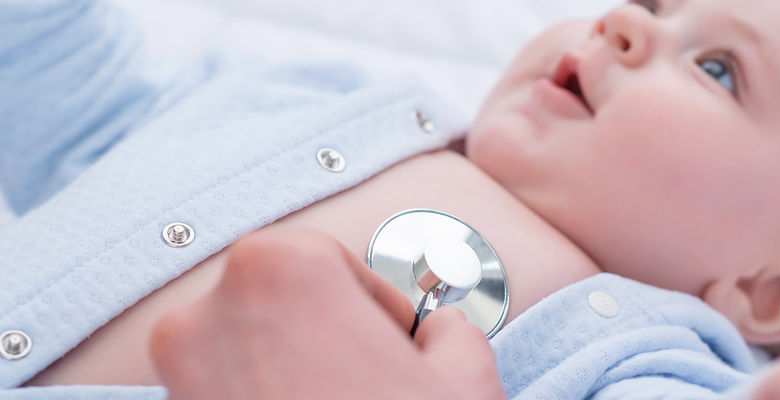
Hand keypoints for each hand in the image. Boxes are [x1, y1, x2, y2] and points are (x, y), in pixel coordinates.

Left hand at [150, 227, 505, 399]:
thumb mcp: (464, 379)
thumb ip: (453, 330)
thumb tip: (441, 333)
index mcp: (282, 269)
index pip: (337, 260)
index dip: (378, 307)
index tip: (395, 342)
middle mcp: (211, 313)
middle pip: (287, 298)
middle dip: (333, 332)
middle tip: (372, 378)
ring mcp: (181, 375)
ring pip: (254, 347)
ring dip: (299, 370)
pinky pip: (229, 392)